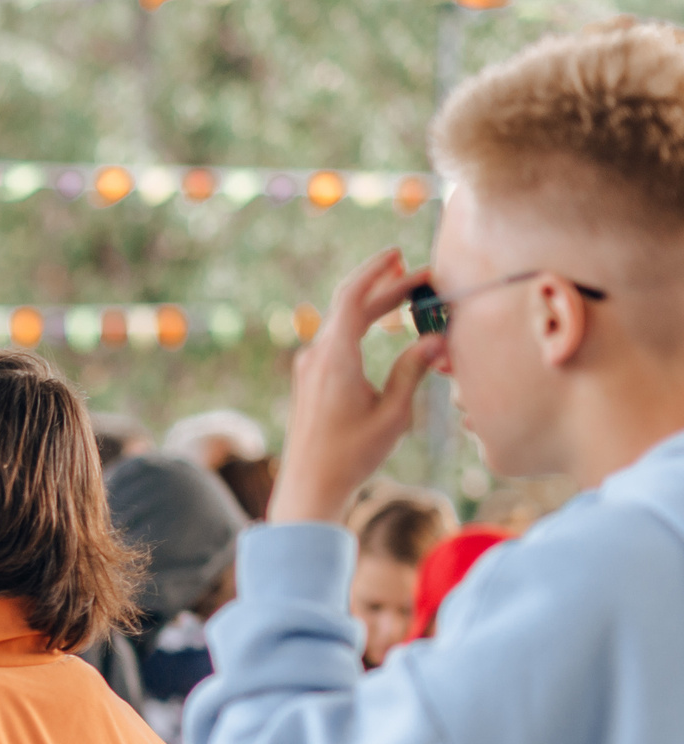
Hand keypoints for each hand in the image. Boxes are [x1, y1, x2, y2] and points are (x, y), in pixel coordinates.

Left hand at [271, 249, 444, 523]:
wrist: (309, 487)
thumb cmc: (352, 455)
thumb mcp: (393, 414)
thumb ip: (412, 371)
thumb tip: (435, 339)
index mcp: (335, 359)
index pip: (353, 298)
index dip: (376, 272)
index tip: (399, 256)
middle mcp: (316, 357)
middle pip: (350, 307)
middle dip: (385, 289)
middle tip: (421, 279)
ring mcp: (308, 369)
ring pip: (343, 325)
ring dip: (374, 309)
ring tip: (408, 299)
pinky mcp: (309, 382)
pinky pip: (336, 342)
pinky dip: (361, 328)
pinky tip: (382, 329)